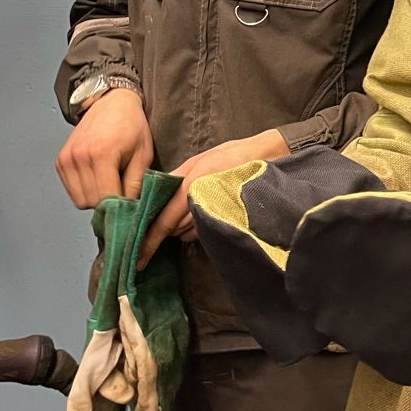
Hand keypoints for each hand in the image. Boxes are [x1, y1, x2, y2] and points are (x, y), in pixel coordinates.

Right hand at [56, 88, 153, 208]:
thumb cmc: (131, 126)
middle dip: (109, 204)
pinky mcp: (60, 161)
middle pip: (91, 203)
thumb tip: (131, 212)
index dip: (120, 210)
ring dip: (96, 197)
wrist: (112, 102)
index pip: (107, 199)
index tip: (130, 211)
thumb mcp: (143, 155)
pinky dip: (85, 190)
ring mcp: (67, 159)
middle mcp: (79, 157)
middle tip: (122, 191)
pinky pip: (72, 191)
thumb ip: (136, 185)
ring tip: (110, 180)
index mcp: (102, 154)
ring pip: (80, 200)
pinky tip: (98, 176)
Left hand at [137, 129, 289, 267]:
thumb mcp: (201, 159)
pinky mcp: (229, 219)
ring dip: (183, 229)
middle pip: (174, 228)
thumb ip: (177, 177)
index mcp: (192, 182)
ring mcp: (217, 211)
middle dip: (167, 230)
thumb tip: (155, 194)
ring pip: (188, 232)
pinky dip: (198, 228)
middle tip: (165, 226)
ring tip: (194, 211)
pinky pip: (204, 232)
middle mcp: (202, 198)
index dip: (150, 239)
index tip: (138, 255)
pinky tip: (206, 213)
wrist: (273, 156)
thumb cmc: (236, 154)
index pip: (165, 219)